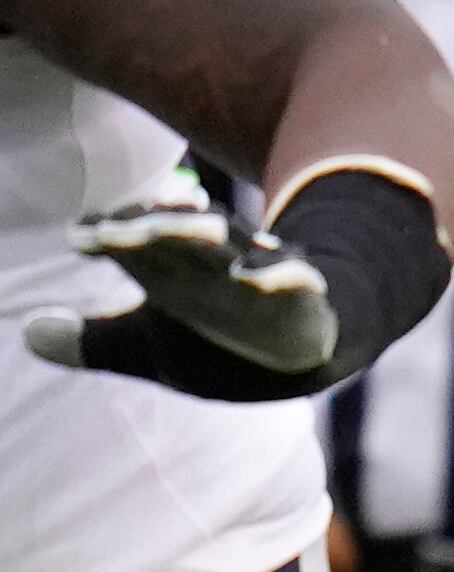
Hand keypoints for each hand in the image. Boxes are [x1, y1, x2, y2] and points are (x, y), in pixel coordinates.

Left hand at [24, 191, 339, 388]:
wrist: (305, 342)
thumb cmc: (219, 334)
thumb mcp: (150, 343)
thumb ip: (91, 339)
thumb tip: (29, 333)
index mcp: (172, 272)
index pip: (133, 245)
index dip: (107, 238)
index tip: (78, 238)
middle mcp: (210, 266)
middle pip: (175, 237)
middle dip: (147, 229)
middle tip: (117, 229)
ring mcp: (257, 276)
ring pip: (228, 247)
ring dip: (201, 235)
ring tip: (180, 228)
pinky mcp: (301, 295)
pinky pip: (292, 279)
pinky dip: (276, 274)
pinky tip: (251, 277)